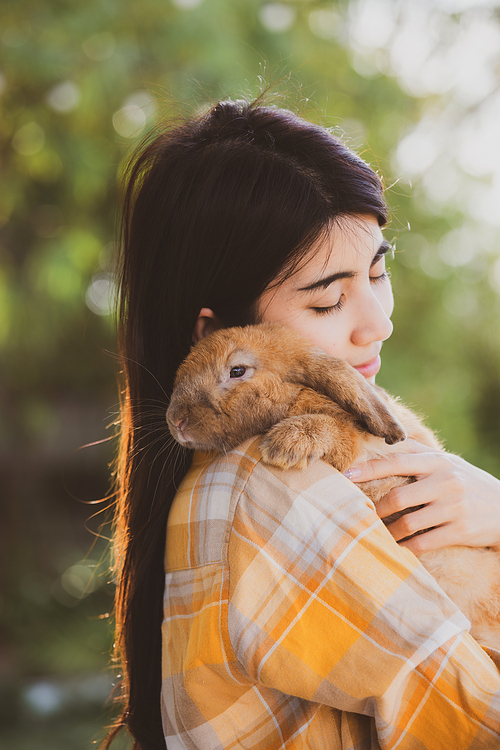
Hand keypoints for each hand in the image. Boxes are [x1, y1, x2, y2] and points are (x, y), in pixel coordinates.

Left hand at [345, 439, 499, 554]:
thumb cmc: (467, 481)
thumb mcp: (447, 461)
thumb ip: (417, 451)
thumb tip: (382, 439)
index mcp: (438, 461)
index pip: (398, 460)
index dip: (370, 468)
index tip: (346, 474)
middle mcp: (446, 482)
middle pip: (398, 496)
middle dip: (375, 508)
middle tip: (358, 514)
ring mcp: (454, 507)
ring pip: (408, 523)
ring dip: (386, 532)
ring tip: (373, 534)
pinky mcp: (461, 531)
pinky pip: (423, 543)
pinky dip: (404, 548)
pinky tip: (394, 549)